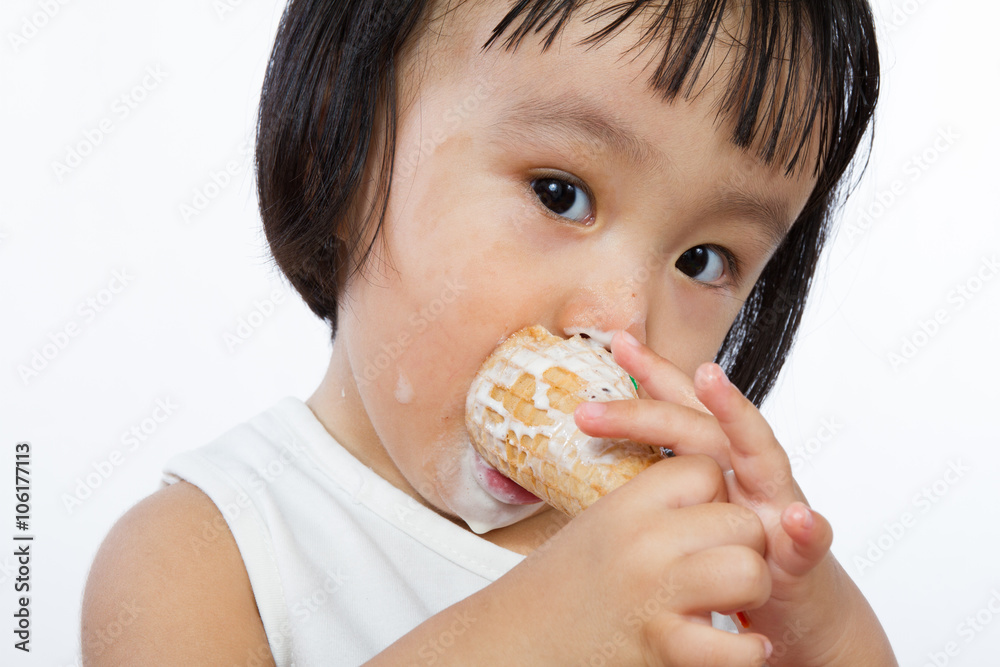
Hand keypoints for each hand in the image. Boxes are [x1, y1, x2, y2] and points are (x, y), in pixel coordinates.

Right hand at [492, 453, 775, 665]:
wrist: (518, 637)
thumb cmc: (564, 584)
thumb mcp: (603, 522)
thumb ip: (653, 502)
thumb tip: (708, 477)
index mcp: (628, 506)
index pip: (707, 470)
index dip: (714, 495)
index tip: (698, 520)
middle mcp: (643, 543)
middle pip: (742, 521)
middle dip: (744, 545)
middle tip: (718, 566)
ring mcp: (654, 594)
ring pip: (750, 572)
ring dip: (750, 591)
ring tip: (729, 602)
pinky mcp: (663, 646)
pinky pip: (734, 647)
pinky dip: (746, 652)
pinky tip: (743, 647)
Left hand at [573, 331, 895, 664]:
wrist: (801, 614)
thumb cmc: (741, 558)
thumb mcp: (697, 512)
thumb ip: (666, 481)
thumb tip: (608, 456)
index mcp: (719, 466)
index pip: (683, 412)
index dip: (653, 375)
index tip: (619, 341)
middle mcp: (749, 475)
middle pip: (705, 423)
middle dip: (662, 389)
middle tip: (621, 357)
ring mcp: (778, 510)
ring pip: (764, 455)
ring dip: (737, 416)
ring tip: (710, 381)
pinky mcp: (805, 559)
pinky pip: (810, 541)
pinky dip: (805, 529)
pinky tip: (795, 518)